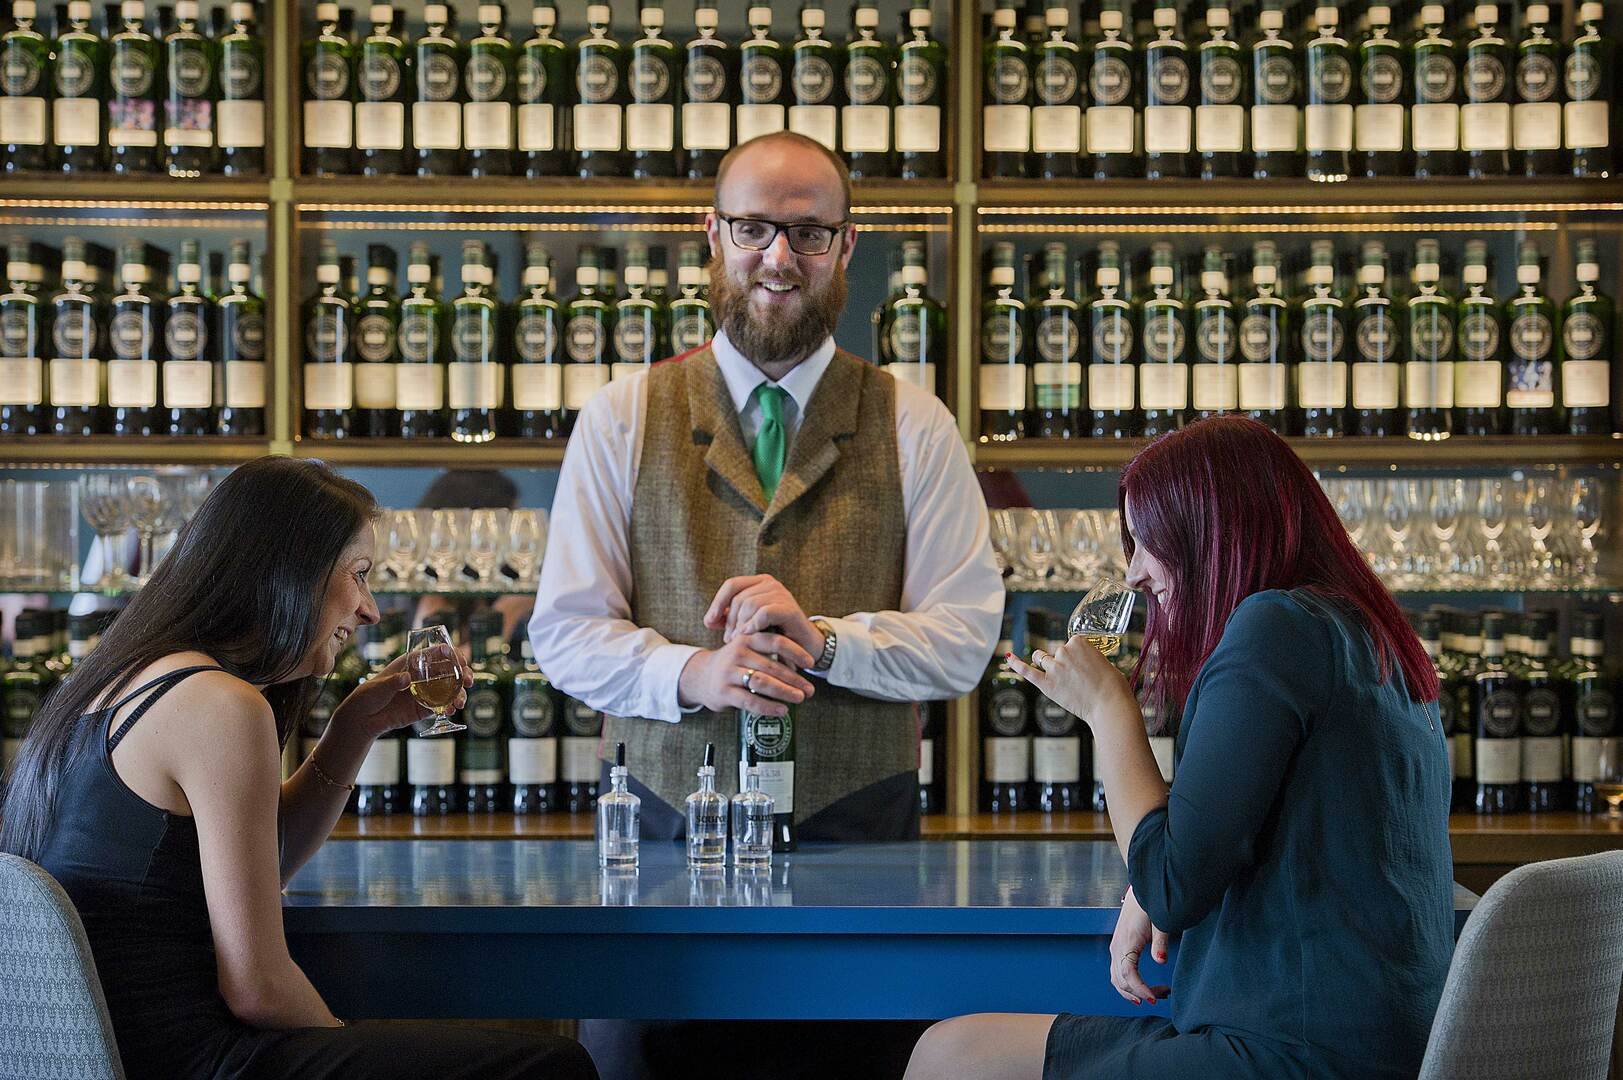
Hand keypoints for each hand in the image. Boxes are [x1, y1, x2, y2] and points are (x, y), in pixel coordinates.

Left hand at [332, 645, 470, 740]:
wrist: (363, 720)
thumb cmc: (367, 696)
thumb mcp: (378, 687)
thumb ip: (394, 682)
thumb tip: (407, 678)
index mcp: (412, 663)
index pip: (437, 653)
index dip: (452, 654)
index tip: (460, 660)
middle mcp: (423, 676)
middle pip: (450, 670)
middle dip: (464, 673)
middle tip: (468, 681)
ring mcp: (426, 692)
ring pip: (451, 689)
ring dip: (460, 693)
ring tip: (459, 703)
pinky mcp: (425, 708)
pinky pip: (443, 706)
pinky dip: (450, 708)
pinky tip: (451, 711)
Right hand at [677, 632, 816, 716]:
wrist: (702, 676)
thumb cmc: (734, 664)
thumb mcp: (747, 649)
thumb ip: (769, 652)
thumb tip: (801, 665)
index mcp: (747, 638)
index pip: (775, 641)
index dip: (795, 652)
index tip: (810, 663)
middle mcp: (737, 653)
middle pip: (771, 665)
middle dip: (794, 679)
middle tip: (809, 689)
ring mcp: (729, 672)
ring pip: (762, 682)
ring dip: (784, 691)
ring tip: (799, 698)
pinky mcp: (724, 692)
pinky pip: (750, 700)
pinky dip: (768, 707)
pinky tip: (781, 710)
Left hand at [704, 574, 824, 660]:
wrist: (803, 648)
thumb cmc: (774, 635)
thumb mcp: (748, 625)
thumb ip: (730, 619)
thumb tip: (708, 621)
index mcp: (760, 582)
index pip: (731, 584)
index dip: (717, 603)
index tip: (709, 623)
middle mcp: (771, 583)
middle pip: (739, 596)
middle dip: (730, 620)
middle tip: (728, 639)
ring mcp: (782, 594)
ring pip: (750, 604)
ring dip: (740, 625)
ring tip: (738, 640)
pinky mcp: (790, 609)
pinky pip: (764, 613)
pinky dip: (753, 625)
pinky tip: (749, 635)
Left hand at [1006, 634, 1136, 730]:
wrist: (1110, 705)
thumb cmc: (1112, 686)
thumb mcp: (1104, 662)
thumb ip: (1088, 659)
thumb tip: (1082, 664)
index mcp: (1079, 642)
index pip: (1070, 644)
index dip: (1077, 656)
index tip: (1085, 666)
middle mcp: (1064, 651)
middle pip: (1056, 652)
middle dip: (1064, 663)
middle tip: (1079, 679)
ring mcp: (1054, 668)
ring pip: (1041, 658)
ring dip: (1046, 664)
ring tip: (1059, 677)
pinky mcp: (1046, 684)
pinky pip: (1026, 671)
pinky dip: (1016, 664)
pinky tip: (1009, 658)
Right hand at [1109, 888, 1171, 1006]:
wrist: (1140, 893)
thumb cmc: (1150, 906)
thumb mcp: (1159, 922)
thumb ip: (1160, 942)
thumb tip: (1161, 961)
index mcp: (1126, 941)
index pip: (1128, 973)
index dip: (1140, 989)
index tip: (1154, 999)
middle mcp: (1116, 947)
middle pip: (1121, 980)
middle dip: (1140, 993)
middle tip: (1162, 996)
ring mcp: (1115, 949)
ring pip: (1117, 980)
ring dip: (1134, 992)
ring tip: (1156, 995)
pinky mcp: (1118, 949)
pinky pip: (1118, 973)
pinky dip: (1129, 985)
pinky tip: (1144, 988)